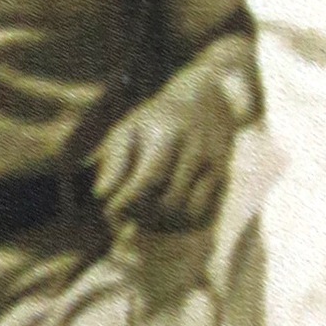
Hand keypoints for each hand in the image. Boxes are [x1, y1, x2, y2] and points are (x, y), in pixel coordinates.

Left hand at [91, 69, 238, 231]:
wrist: (205, 102)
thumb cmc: (156, 121)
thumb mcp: (129, 129)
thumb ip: (114, 161)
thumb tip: (101, 194)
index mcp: (168, 133)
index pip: (149, 180)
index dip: (128, 202)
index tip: (112, 212)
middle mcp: (196, 148)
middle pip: (169, 201)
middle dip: (144, 215)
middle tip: (129, 212)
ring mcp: (215, 164)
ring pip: (189, 213)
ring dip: (164, 223)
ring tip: (145, 215)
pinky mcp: (224, 179)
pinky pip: (204, 215)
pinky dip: (183, 223)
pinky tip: (166, 215)